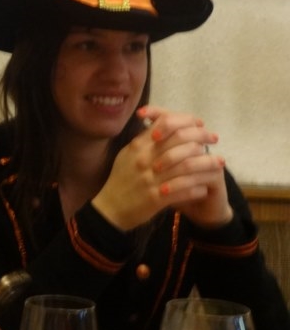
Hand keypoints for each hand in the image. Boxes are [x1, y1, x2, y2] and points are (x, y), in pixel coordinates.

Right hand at [92, 105, 230, 230]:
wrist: (110, 209)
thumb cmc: (120, 180)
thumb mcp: (126, 155)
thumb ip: (143, 141)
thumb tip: (161, 125)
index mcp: (137, 146)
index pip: (165, 123)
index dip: (186, 120)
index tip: (199, 124)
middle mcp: (144, 160)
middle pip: (180, 140)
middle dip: (202, 137)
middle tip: (214, 138)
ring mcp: (150, 179)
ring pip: (187, 165)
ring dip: (206, 163)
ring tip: (219, 162)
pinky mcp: (156, 198)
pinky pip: (184, 189)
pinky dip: (197, 187)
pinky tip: (205, 186)